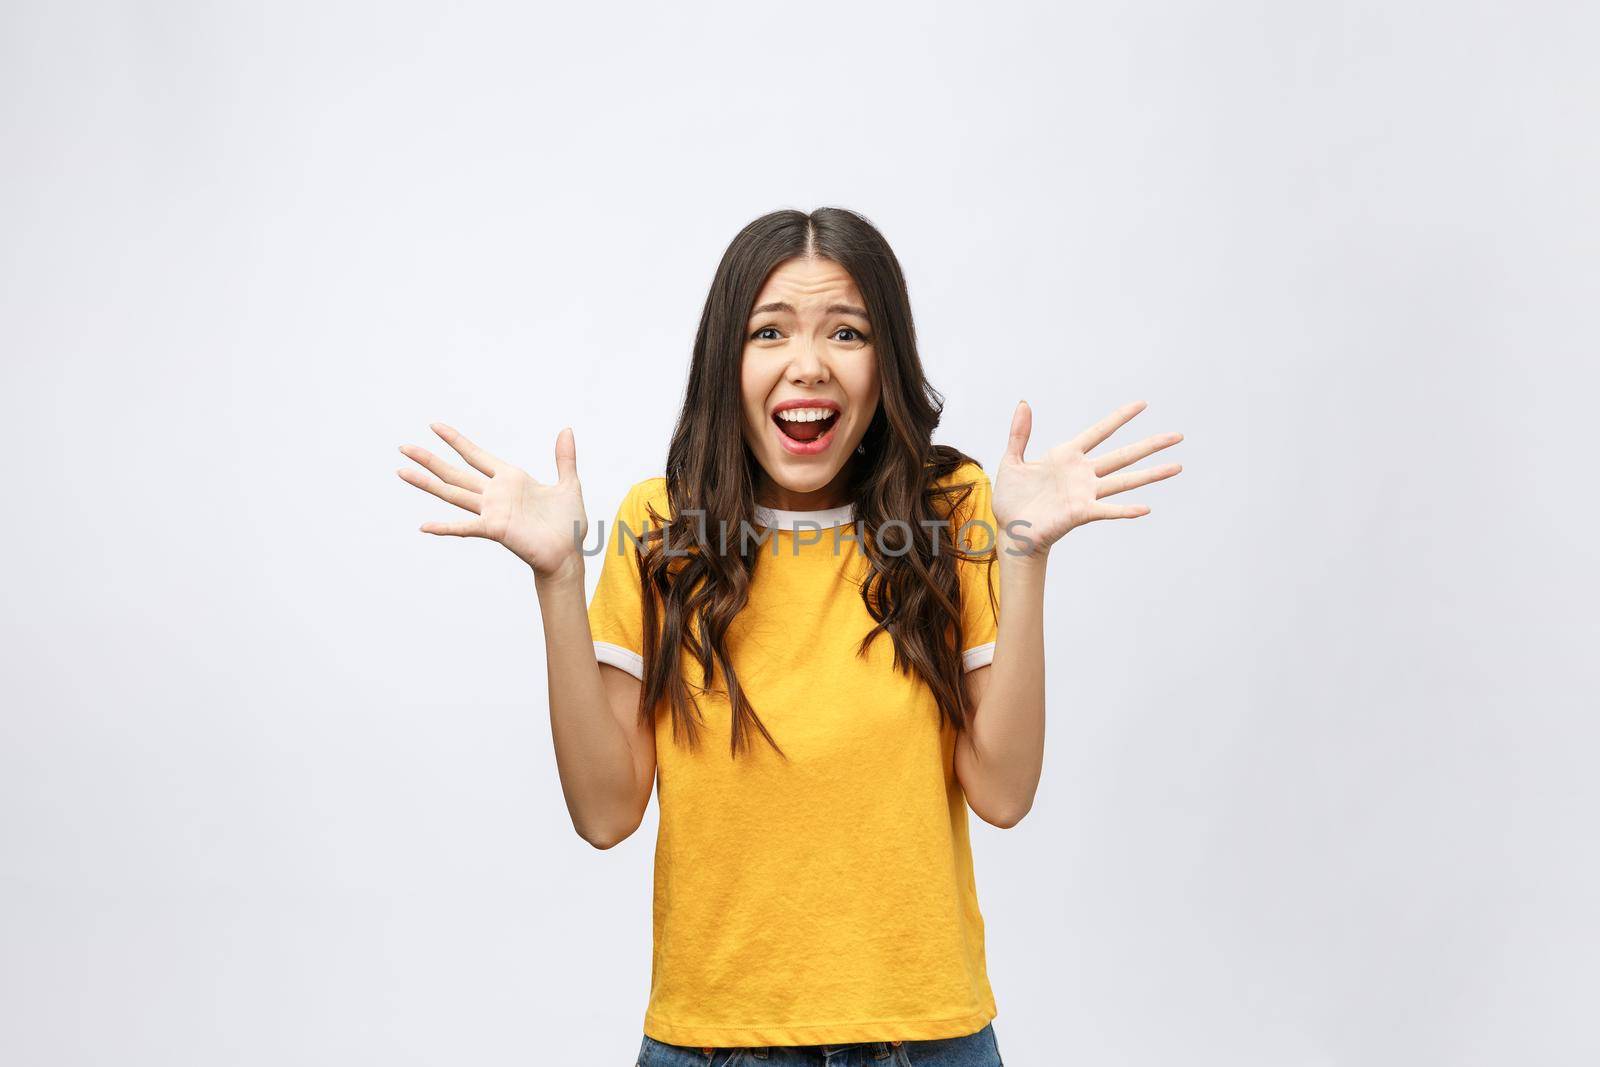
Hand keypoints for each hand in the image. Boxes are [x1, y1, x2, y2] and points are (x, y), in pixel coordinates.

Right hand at [397, 423, 587, 579]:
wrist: (568, 554)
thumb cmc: (567, 525)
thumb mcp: (569, 484)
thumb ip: (565, 458)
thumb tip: (567, 429)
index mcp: (510, 480)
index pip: (476, 455)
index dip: (456, 441)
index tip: (435, 426)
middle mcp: (495, 494)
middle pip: (455, 472)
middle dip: (430, 459)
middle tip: (404, 447)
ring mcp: (492, 512)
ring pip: (453, 493)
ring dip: (427, 483)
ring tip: (402, 471)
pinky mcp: (495, 529)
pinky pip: (466, 527)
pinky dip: (445, 527)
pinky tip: (425, 526)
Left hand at [991, 399, 1182, 557]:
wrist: (1009, 530)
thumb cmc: (1011, 499)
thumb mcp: (1012, 460)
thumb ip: (1019, 433)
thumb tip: (1024, 403)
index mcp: (1067, 456)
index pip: (1099, 431)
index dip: (1120, 417)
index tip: (1142, 404)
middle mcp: (1083, 473)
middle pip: (1123, 455)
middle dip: (1150, 444)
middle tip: (1177, 435)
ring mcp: (1085, 493)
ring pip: (1124, 480)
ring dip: (1151, 474)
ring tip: (1177, 466)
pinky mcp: (1081, 513)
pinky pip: (1107, 510)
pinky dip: (1125, 510)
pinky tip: (1145, 508)